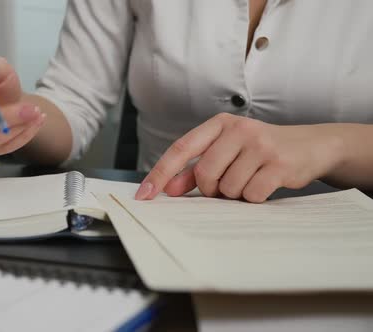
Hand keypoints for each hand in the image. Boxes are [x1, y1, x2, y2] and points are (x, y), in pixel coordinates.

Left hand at [135, 113, 343, 202]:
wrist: (310, 146)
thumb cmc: (260, 151)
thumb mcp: (226, 152)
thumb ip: (195, 170)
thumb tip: (167, 188)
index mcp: (219, 124)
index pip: (181, 149)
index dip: (160, 173)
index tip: (144, 195)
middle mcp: (238, 129)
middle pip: (204, 173)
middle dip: (211, 189)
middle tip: (226, 186)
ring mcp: (260, 145)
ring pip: (228, 187)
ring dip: (235, 194)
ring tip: (250, 180)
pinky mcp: (279, 163)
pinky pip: (251, 194)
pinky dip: (254, 198)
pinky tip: (265, 185)